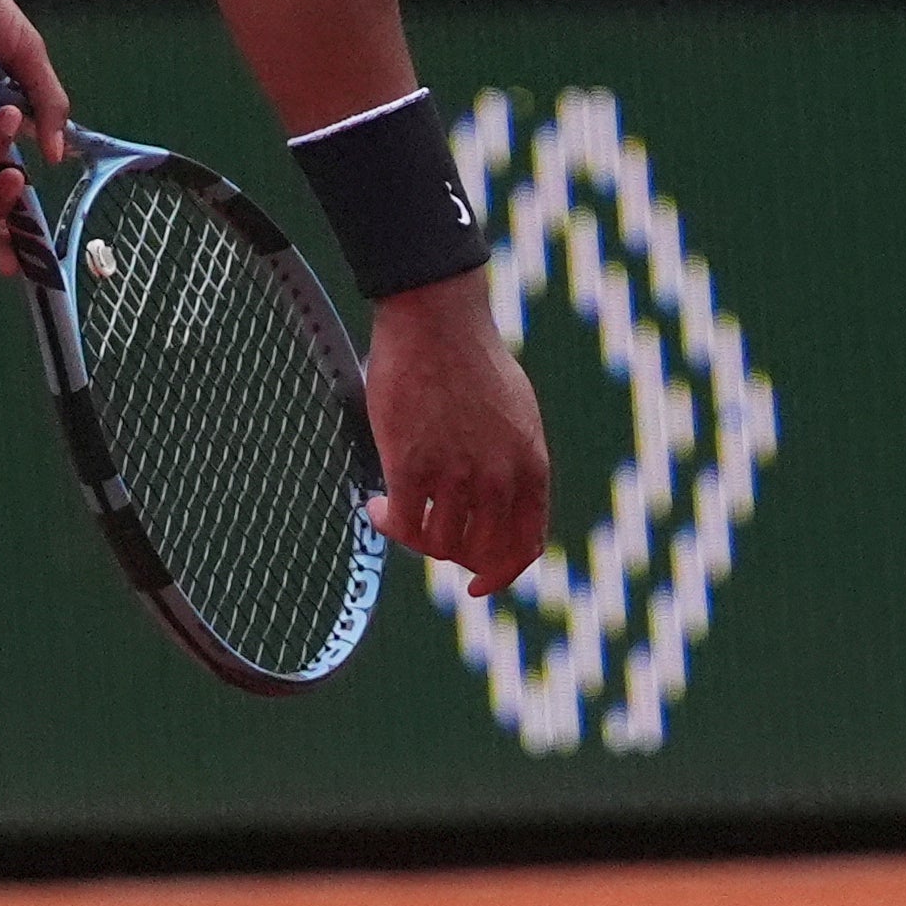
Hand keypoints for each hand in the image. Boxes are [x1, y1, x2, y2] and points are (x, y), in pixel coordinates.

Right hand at [362, 278, 547, 594]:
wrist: (439, 323)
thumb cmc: (472, 362)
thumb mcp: (516, 417)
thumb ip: (512, 464)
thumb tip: (498, 506)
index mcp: (530, 467)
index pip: (525, 546)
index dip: (500, 573)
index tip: (475, 583)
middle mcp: (499, 479)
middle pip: (478, 554)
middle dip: (451, 557)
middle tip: (427, 540)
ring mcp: (456, 475)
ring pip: (436, 544)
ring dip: (412, 538)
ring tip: (394, 515)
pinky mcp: (412, 467)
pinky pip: (401, 524)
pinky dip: (387, 523)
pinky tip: (375, 506)